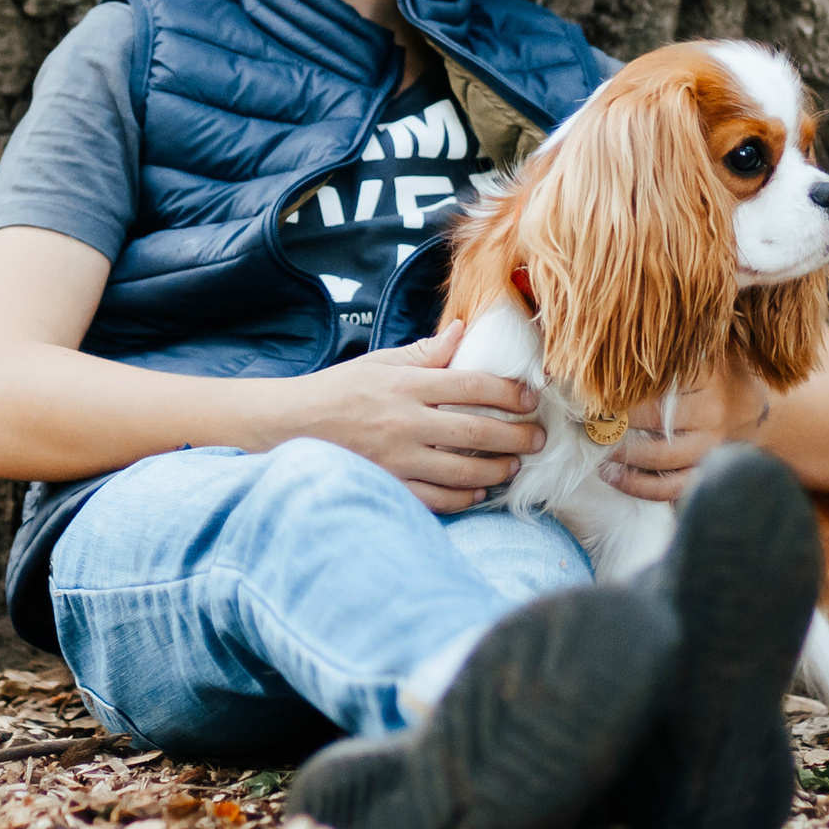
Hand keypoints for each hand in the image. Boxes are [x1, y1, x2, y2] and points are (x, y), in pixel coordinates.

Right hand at [285, 321, 544, 513]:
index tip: (530, 398)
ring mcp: (396, 458)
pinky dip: (462, 497)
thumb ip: (425, 352)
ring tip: (514, 465)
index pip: (472, 385)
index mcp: (406, 384)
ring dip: (496, 469)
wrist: (289, 427)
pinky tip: (479, 491)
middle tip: (539, 438)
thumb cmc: (337, 391)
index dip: (508, 392)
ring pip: (461, 470)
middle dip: (516, 435)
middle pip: (475, 430)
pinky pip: (435, 498)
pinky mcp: (388, 485)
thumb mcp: (379, 362)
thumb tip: (463, 330)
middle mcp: (405, 422)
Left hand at [600, 361, 770, 503]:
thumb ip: (672, 349)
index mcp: (708, 374)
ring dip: (622, 455)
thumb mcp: (704, 353)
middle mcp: (712, 410)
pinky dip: (637, 486)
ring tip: (595, 449)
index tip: (590, 388)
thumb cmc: (721, 376)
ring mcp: (712, 445)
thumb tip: (615, 337)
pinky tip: (612, 476)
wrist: (762, 413)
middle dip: (615, 420)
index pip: (656, 379)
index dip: (620, 386)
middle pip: (654, 418)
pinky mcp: (708, 472)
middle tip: (585, 419)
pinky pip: (670, 488)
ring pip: (660, 456)